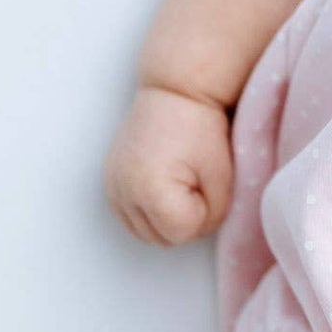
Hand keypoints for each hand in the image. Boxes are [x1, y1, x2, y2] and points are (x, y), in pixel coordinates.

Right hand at [104, 85, 233, 244]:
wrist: (174, 93)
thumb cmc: (202, 131)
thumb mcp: (222, 178)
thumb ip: (214, 217)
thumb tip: (194, 232)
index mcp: (149, 189)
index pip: (181, 233)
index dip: (202, 213)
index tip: (205, 182)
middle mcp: (122, 191)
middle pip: (160, 238)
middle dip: (184, 220)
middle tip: (195, 183)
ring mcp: (112, 187)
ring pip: (144, 232)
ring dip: (166, 218)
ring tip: (179, 183)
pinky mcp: (109, 182)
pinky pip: (131, 217)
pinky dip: (150, 210)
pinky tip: (164, 186)